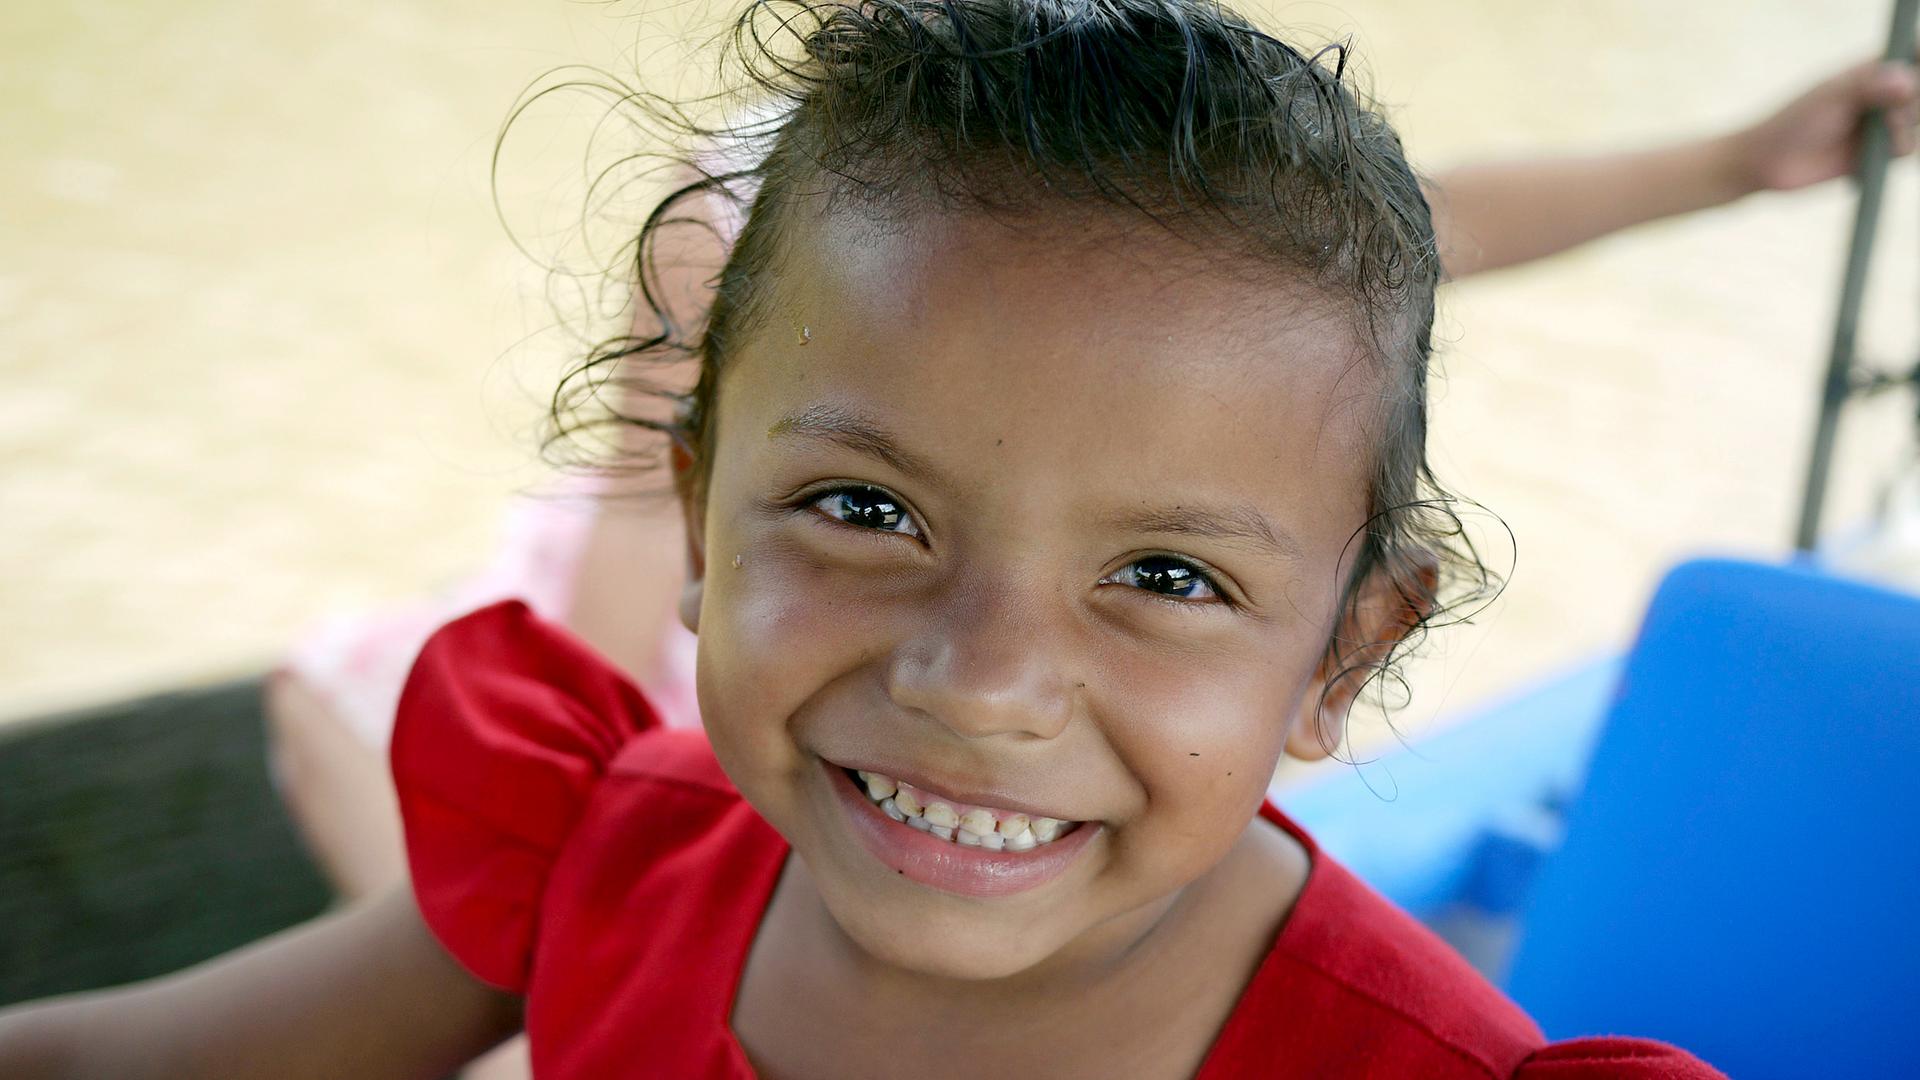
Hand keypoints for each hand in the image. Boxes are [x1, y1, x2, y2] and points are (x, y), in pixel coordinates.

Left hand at [1733, 59, 1919, 191]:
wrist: (1770, 163)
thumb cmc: (1794, 121)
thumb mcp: (1831, 97)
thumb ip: (1869, 87)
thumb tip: (1908, 82)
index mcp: (1873, 70)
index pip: (1913, 56)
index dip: (1917, 65)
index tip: (1908, 85)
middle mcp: (1883, 94)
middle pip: (1919, 93)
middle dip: (1911, 104)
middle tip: (1887, 115)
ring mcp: (1882, 123)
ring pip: (1917, 121)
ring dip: (1903, 128)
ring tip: (1878, 133)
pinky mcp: (1879, 152)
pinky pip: (1907, 149)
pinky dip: (1897, 150)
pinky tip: (1872, 154)